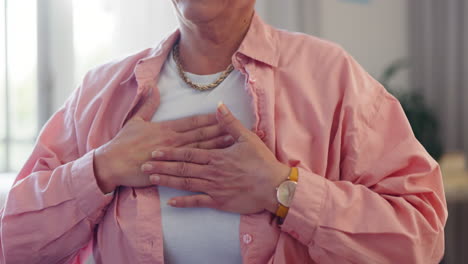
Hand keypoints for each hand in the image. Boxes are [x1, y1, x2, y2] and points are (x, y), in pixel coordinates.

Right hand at [94, 92, 234, 193]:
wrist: (112, 163)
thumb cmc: (123, 142)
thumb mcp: (136, 120)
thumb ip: (148, 104)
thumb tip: (153, 87)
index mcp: (166, 128)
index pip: (193, 122)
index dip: (209, 118)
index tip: (223, 114)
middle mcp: (173, 140)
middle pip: (201, 135)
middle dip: (221, 130)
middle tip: (238, 127)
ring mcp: (173, 156)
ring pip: (200, 150)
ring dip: (217, 145)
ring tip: (234, 142)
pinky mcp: (170, 170)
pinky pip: (192, 167)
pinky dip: (205, 163)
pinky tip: (217, 162)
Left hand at [142, 102, 289, 214]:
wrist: (274, 186)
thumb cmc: (262, 161)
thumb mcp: (247, 137)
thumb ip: (229, 122)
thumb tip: (218, 105)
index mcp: (216, 156)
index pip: (188, 153)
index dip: (170, 151)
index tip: (154, 150)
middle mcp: (211, 172)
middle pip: (182, 168)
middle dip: (161, 166)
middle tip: (143, 165)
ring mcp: (213, 188)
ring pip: (185, 184)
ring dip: (167, 181)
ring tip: (151, 179)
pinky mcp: (219, 201)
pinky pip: (198, 202)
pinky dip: (183, 202)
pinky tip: (170, 202)